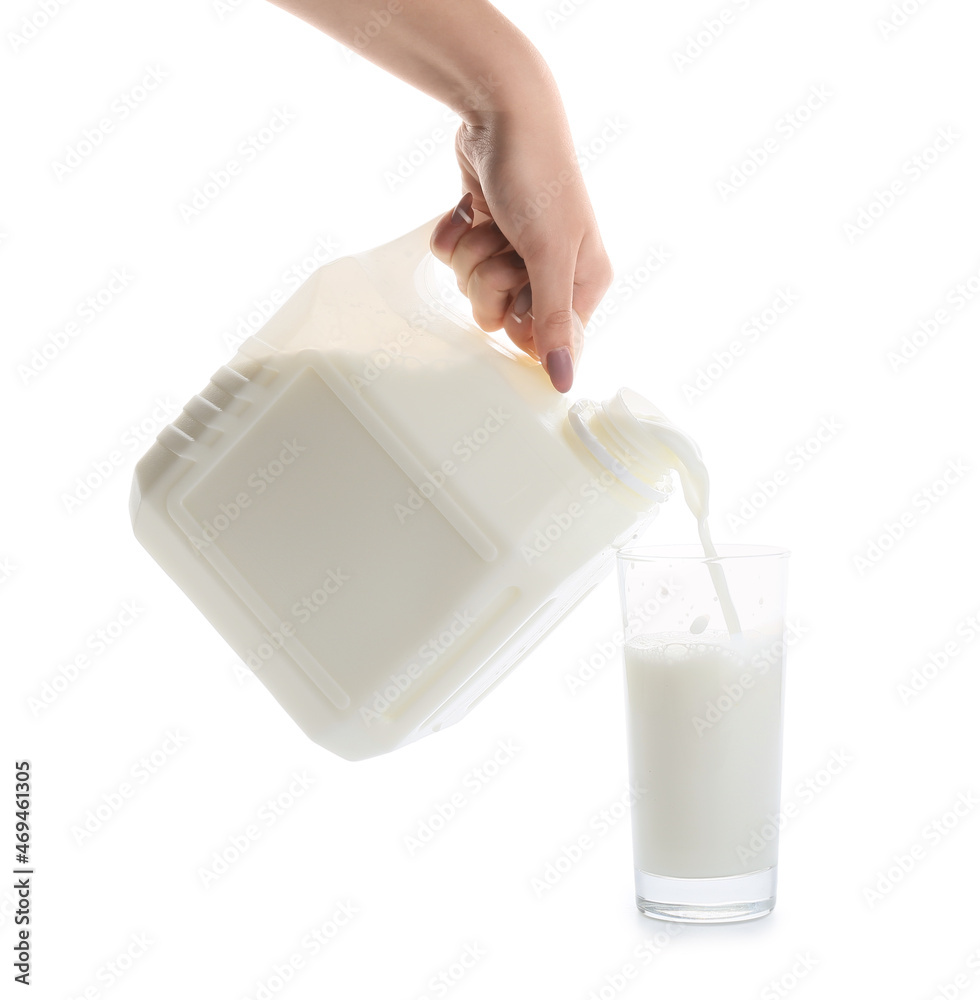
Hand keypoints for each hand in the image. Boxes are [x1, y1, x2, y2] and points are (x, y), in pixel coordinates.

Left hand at [429, 111, 612, 392]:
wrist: (502, 111)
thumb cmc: (539, 178)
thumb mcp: (551, 254)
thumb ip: (555, 322)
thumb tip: (564, 382)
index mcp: (582, 284)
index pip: (542, 340)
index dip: (520, 321)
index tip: (522, 291)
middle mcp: (550, 273)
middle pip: (500, 317)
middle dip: (490, 281)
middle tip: (506, 248)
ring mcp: (513, 254)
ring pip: (472, 290)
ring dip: (471, 254)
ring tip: (492, 222)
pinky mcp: (482, 235)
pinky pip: (453, 262)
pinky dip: (455, 235)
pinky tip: (472, 208)